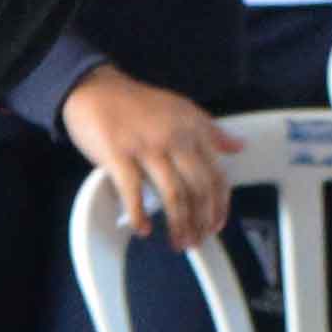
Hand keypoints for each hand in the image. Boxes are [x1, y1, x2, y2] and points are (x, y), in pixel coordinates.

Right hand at [60, 64, 235, 247]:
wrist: (95, 89)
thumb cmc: (135, 104)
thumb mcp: (181, 109)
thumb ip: (210, 130)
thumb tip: (237, 146)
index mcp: (191, 129)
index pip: (216, 174)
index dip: (219, 205)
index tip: (216, 224)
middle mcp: (174, 138)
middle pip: (199, 189)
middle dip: (202, 221)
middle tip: (197, 240)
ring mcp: (146, 147)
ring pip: (173, 195)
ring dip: (179, 224)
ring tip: (178, 242)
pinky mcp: (118, 155)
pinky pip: (132, 191)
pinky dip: (139, 215)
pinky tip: (143, 229)